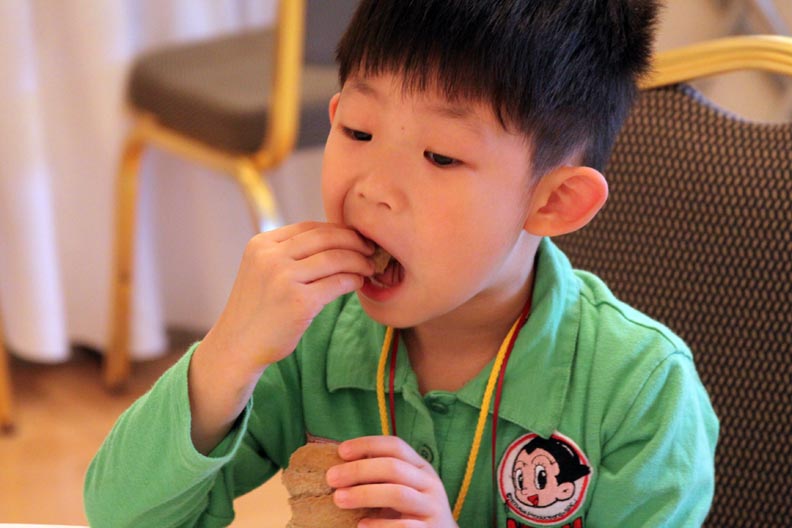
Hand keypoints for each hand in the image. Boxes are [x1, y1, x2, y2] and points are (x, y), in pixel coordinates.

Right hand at [189, 222, 372, 453]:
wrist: (237, 346)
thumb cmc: (257, 309)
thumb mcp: (262, 269)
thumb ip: (288, 252)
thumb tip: (335, 239)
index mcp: (262, 244)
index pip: (310, 227)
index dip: (338, 230)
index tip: (355, 238)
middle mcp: (271, 257)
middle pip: (326, 238)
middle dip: (354, 241)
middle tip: (370, 249)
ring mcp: (284, 279)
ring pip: (336, 258)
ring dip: (359, 261)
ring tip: (368, 267)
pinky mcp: (299, 302)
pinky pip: (338, 283)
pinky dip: (354, 280)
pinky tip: (359, 283)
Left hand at [326, 436, 457, 527]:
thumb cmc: (411, 512)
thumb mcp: (403, 487)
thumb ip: (382, 475)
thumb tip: (342, 462)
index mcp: (421, 467)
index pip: (395, 446)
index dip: (368, 444)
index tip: (341, 451)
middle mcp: (430, 484)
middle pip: (393, 467)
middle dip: (359, 470)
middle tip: (331, 478)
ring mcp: (432, 508)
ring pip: (398, 494)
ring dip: (364, 494)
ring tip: (339, 499)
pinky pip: (403, 526)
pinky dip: (380, 525)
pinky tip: (361, 525)